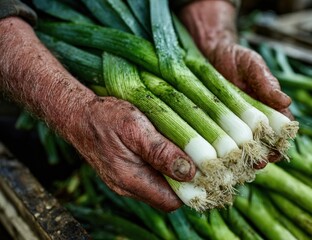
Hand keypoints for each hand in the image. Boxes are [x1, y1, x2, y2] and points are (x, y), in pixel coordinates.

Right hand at [67, 97, 195, 210]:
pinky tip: (169, 149)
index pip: (171, 202)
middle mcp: (128, 187)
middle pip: (168, 196)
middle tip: (201, 157)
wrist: (78, 115)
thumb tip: (189, 172)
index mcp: (131, 180)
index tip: (207, 169)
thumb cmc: (105, 117)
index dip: (192, 189)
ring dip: (176, 172)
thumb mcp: (135, 129)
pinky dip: (164, 166)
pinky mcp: (125, 172)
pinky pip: (150, 176)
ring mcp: (125, 181)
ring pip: (160, 186)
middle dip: (187, 181)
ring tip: (188, 150)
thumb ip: (161, 152)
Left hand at [178, 0, 291, 164]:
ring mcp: (232, 126)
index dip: (279, 144)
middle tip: (255, 164)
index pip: (280, 132)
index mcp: (268, 109)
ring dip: (241, 161)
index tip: (274, 152)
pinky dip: (220, 155)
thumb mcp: (252, 65)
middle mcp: (252, 122)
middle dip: (260, 156)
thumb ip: (266, 82)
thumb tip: (286, 102)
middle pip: (262, 146)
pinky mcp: (214, 127)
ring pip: (240, 149)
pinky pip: (219, 144)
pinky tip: (216, 162)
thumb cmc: (235, 57)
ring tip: (236, 168)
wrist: (209, 52)